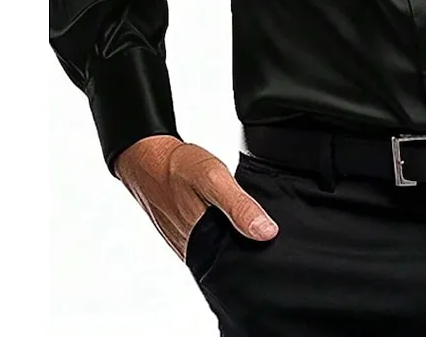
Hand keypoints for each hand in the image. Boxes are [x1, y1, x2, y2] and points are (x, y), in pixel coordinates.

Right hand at [114, 134, 278, 260]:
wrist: (147, 160)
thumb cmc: (178, 168)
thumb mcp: (214, 179)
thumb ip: (239, 206)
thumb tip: (267, 233)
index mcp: (203, 245)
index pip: (241, 264)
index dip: (262, 254)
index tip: (278, 240)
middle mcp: (196, 252)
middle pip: (233, 258)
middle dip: (252, 246)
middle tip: (267, 225)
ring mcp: (190, 245)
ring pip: (223, 250)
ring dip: (239, 237)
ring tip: (253, 220)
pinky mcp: (188, 236)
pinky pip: (212, 240)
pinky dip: (225, 230)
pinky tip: (232, 216)